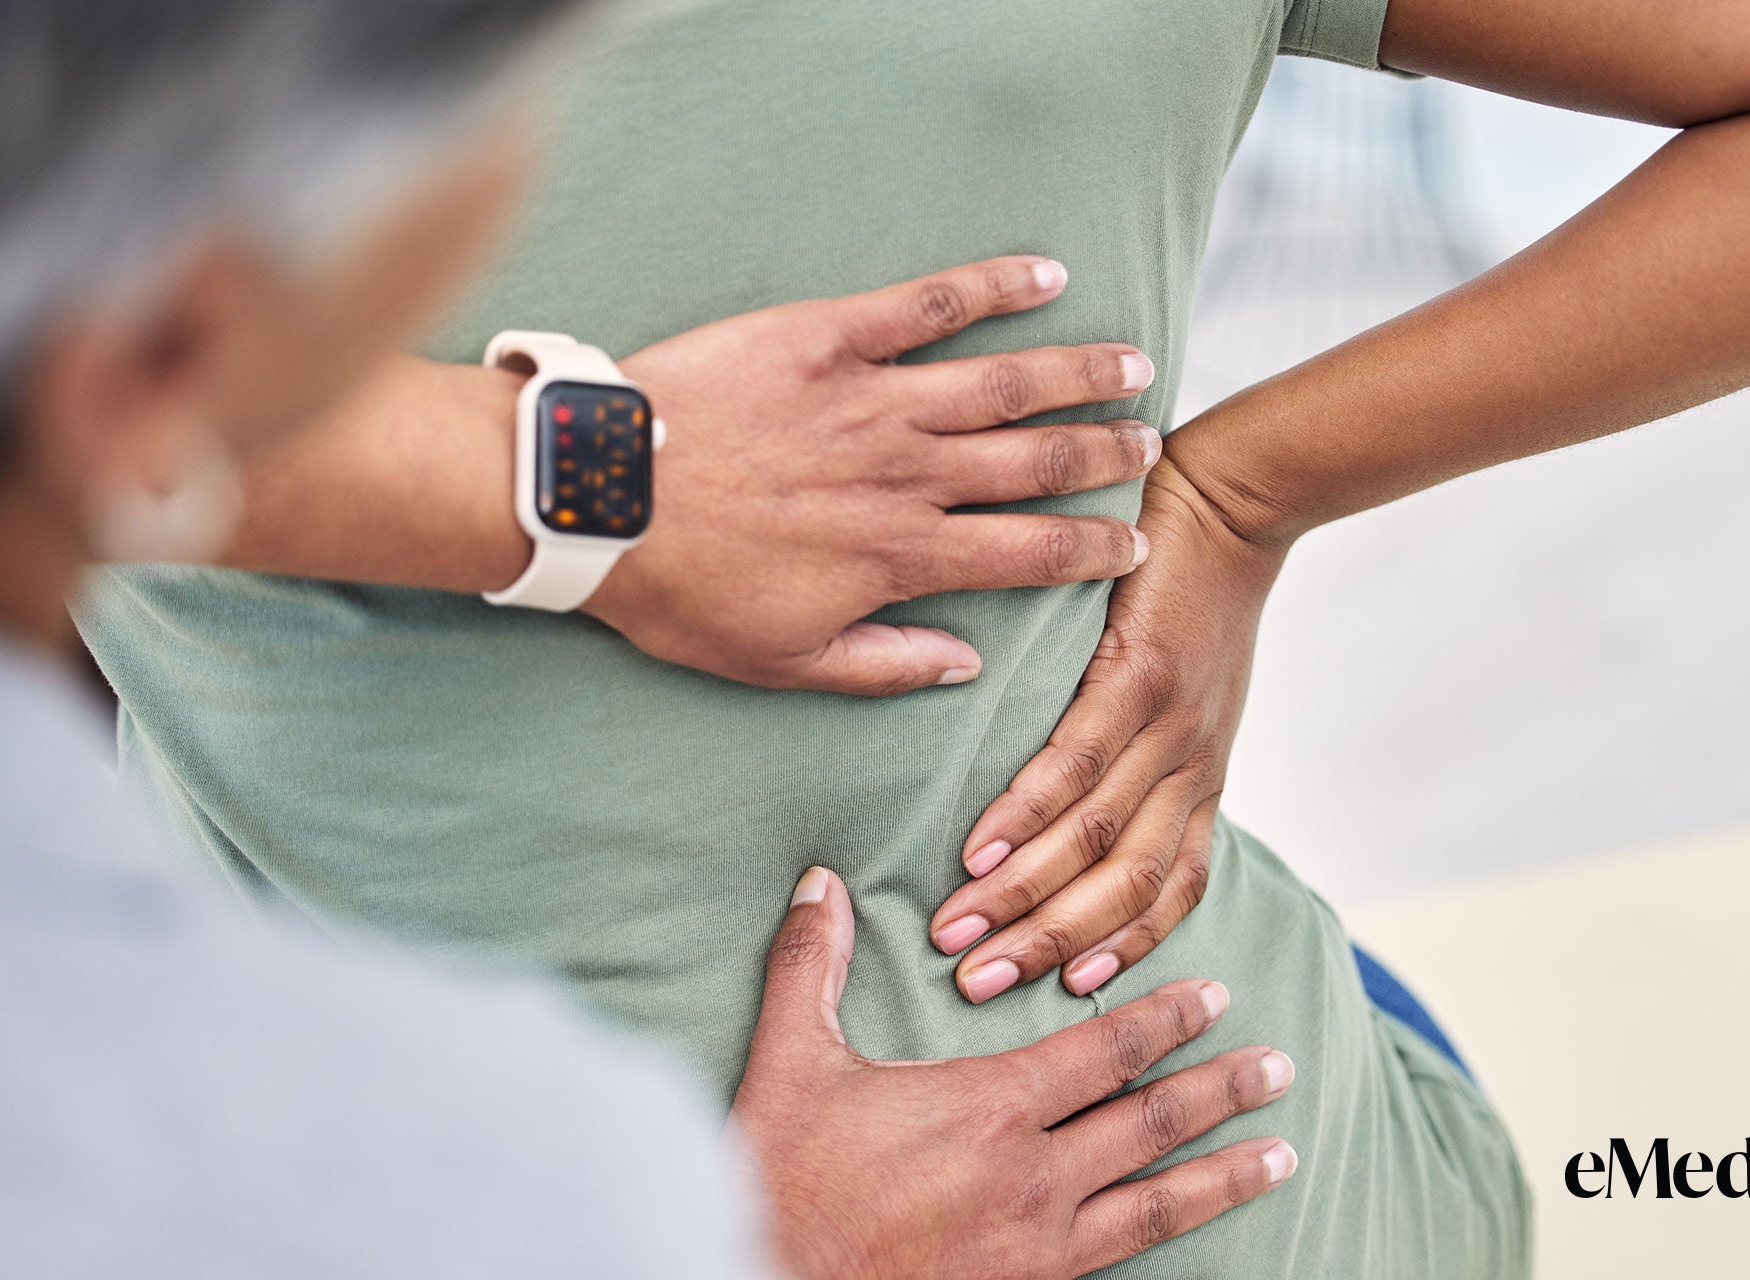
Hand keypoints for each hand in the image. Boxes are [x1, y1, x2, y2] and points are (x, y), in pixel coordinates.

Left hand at [588, 256, 1160, 695]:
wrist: (599, 498)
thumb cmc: (679, 590)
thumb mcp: (778, 661)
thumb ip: (881, 667)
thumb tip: (963, 665)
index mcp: (900, 554)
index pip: (1030, 552)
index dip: (1094, 548)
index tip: (1136, 543)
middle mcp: (907, 473)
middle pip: (1039, 459)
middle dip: (1108, 454)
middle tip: (1151, 446)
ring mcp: (873, 398)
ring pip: (1006, 381)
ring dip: (1079, 371)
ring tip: (1132, 364)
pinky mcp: (828, 335)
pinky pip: (929, 304)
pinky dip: (993, 286)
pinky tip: (1044, 273)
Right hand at [735, 866, 1296, 1279]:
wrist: (769, 1278)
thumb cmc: (782, 1178)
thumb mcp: (791, 1060)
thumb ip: (811, 964)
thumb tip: (822, 882)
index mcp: (989, 1107)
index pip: (1104, 1050)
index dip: (1166, 1018)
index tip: (1215, 995)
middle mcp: (1031, 1177)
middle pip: (1150, 1123)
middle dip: (1223, 1091)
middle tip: (1280, 1067)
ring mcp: (1037, 1247)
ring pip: (1155, 1205)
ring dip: (1224, 1176)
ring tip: (1283, 1157)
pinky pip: (1119, 1264)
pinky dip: (1167, 1245)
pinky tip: (1195, 1240)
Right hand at [928, 460, 1285, 1001]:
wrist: (1239, 500)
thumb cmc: (1198, 592)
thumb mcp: (1189, 691)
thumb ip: (1146, 751)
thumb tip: (1080, 799)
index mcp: (1202, 777)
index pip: (1167, 890)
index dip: (1119, 948)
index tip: (1060, 990)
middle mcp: (1191, 766)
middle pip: (1123, 888)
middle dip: (1048, 944)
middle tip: (977, 987)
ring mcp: (1170, 725)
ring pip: (1096, 839)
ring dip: (1024, 896)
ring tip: (958, 930)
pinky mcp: (1140, 673)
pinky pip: (1078, 762)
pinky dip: (1026, 814)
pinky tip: (979, 848)